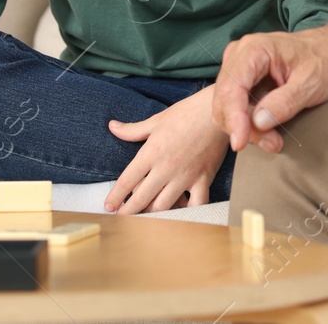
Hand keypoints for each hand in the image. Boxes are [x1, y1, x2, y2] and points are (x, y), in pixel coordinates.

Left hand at [104, 86, 228, 213]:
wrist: (218, 111)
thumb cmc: (187, 113)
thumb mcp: (156, 120)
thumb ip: (132, 130)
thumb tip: (112, 126)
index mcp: (152, 152)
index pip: (127, 180)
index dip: (116, 196)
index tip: (109, 206)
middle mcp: (166, 168)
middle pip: (141, 198)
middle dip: (129, 211)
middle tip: (123, 216)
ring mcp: (185, 176)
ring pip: (164, 206)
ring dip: (153, 214)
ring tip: (146, 217)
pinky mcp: (203, 179)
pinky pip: (195, 204)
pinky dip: (187, 212)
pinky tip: (180, 213)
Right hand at [212, 20, 327, 152]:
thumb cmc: (323, 61)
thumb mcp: (311, 83)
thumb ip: (285, 102)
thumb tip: (257, 122)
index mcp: (254, 49)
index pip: (232, 87)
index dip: (234, 118)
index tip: (240, 143)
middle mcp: (239, 54)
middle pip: (224, 99)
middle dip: (243, 127)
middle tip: (273, 143)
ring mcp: (237, 66)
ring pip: (225, 106)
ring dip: (245, 128)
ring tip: (274, 139)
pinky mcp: (241, 79)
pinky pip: (233, 106)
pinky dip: (246, 123)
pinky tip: (267, 130)